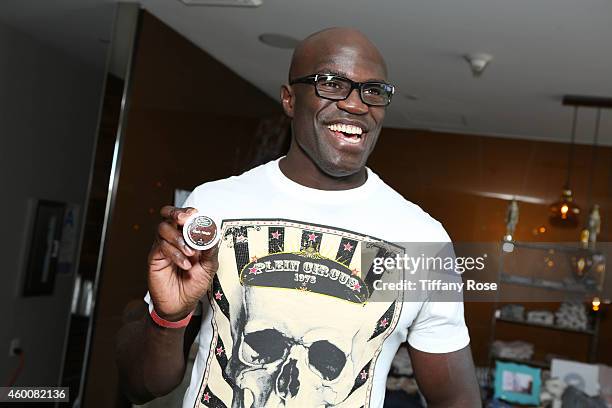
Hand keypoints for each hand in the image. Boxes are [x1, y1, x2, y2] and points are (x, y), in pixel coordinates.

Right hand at [147, 206, 218, 320]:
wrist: (181, 304)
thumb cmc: (194, 284)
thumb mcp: (209, 267)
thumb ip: (211, 250)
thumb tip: (213, 235)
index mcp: (190, 236)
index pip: (187, 216)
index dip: (190, 212)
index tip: (197, 214)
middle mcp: (175, 238)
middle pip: (169, 215)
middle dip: (176, 213)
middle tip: (185, 219)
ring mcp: (164, 246)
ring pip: (163, 228)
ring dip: (178, 238)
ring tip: (190, 253)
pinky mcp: (155, 257)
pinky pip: (161, 247)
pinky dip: (174, 254)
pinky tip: (184, 264)